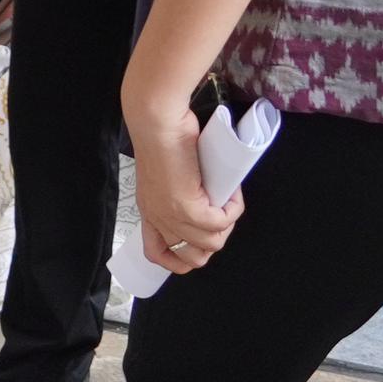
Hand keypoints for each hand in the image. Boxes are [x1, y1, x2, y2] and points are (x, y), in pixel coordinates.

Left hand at [121, 91, 244, 271]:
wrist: (159, 123)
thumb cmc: (164, 137)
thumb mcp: (167, 173)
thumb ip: (179, 191)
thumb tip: (207, 199)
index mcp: (150, 211)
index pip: (157, 254)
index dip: (181, 259)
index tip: (199, 242)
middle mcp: (158, 218)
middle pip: (192, 257)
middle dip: (215, 239)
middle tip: (223, 212)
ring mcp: (172, 216)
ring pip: (211, 244)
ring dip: (227, 225)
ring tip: (228, 200)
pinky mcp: (187, 207)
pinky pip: (219, 223)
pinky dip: (232, 210)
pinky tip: (232, 193)